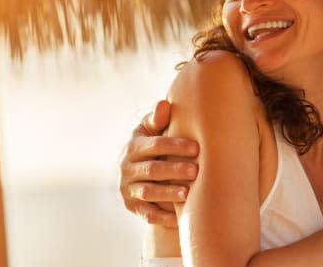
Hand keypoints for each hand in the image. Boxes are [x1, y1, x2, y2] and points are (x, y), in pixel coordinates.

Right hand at [119, 100, 199, 227]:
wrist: (136, 169)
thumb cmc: (152, 143)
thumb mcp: (150, 129)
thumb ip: (157, 119)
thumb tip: (164, 104)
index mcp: (134, 146)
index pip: (154, 145)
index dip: (175, 145)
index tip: (196, 147)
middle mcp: (127, 168)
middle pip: (152, 170)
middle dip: (174, 170)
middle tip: (196, 171)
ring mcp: (128, 188)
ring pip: (148, 192)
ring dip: (168, 193)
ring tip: (188, 194)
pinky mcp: (133, 206)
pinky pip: (147, 214)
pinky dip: (162, 217)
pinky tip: (179, 218)